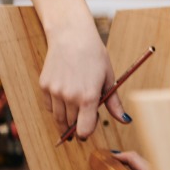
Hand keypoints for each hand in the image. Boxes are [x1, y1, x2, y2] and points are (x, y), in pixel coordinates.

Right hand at [40, 19, 128, 138]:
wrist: (72, 36)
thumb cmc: (95, 56)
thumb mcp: (109, 78)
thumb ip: (114, 103)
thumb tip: (126, 120)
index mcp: (88, 96)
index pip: (84, 129)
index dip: (87, 132)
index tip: (89, 130)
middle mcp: (69, 96)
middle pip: (71, 125)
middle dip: (78, 125)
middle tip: (85, 116)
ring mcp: (54, 91)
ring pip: (58, 117)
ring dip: (66, 120)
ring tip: (75, 111)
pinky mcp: (44, 86)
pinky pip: (49, 106)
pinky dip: (57, 107)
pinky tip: (65, 99)